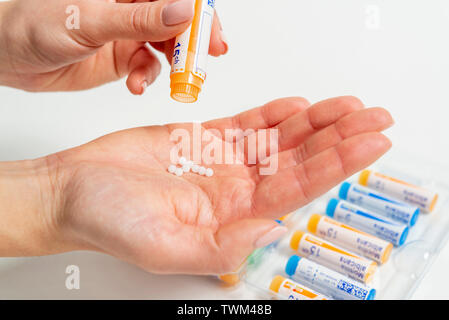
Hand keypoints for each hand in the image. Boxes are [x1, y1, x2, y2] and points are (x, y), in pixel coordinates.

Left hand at [0, 0, 226, 93]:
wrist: (10, 57)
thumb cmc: (34, 25)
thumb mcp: (89, 22)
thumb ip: (138, 21)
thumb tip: (184, 12)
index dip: (198, 12)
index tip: (211, 35)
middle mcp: (132, 6)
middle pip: (178, 19)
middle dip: (193, 40)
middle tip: (206, 59)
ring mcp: (129, 31)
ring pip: (168, 44)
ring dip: (174, 64)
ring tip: (176, 81)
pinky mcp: (124, 56)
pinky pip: (149, 66)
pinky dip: (148, 78)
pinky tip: (136, 86)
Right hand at [0, 96, 392, 274]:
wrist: (74, 190)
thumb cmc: (108, 220)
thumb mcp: (165, 246)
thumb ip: (221, 245)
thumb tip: (270, 232)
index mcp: (232, 217)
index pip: (298, 188)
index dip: (337, 165)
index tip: (369, 144)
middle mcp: (234, 190)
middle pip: (299, 161)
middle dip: (339, 139)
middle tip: (375, 117)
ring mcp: (221, 162)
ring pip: (280, 140)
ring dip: (315, 123)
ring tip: (348, 106)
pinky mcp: (202, 139)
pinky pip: (247, 125)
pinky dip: (274, 114)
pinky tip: (298, 107)